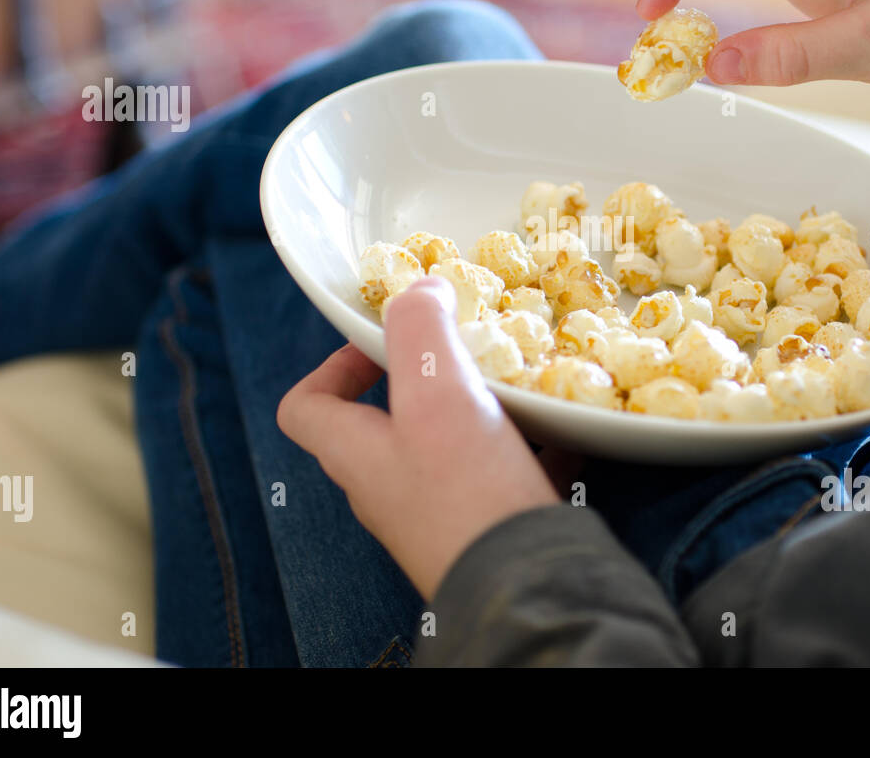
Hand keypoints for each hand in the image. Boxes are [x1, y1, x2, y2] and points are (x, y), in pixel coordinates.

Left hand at [277, 276, 559, 599]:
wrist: (524, 582)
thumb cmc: (466, 489)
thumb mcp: (437, 389)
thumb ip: (422, 328)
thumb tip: (421, 288)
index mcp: (357, 453)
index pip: (306, 407)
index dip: (331, 366)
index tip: (378, 343)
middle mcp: (388, 488)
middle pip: (386, 421)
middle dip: (426, 377)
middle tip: (465, 351)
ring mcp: (436, 513)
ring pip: (448, 446)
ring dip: (480, 409)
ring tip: (520, 385)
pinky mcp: (484, 529)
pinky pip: (499, 477)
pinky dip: (527, 449)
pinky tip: (564, 435)